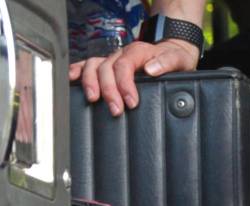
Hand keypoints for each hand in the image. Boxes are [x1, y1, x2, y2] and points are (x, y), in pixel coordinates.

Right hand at [69, 39, 199, 115]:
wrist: (172, 51)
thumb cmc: (175, 58)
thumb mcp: (178, 59)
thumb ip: (166, 63)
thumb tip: (151, 70)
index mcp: (137, 52)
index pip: (124, 66)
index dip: (124, 84)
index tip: (131, 103)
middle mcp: (122, 54)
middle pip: (106, 68)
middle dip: (109, 90)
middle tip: (116, 110)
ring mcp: (112, 58)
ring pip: (93, 65)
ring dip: (90, 82)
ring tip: (93, 99)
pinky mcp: (107, 64)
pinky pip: (88, 64)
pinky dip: (77, 70)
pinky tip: (71, 79)